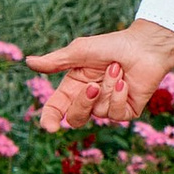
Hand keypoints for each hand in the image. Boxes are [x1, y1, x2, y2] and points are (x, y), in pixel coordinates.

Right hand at [24, 18, 173, 130]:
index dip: (50, 120)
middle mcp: (89, 99)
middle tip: (93, 86)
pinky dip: (118, 96)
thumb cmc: (111, 45)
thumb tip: (29, 62)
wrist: (144, 45)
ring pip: (99, 113)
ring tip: (117, 69)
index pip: (56, 109)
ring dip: (107, 88)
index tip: (50, 128)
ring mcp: (108, 107)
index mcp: (74, 87)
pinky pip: (116, 115)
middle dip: (84, 103)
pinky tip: (124, 83)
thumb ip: (56, 61)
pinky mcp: (126, 111)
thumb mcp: (80, 51)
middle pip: (76, 118)